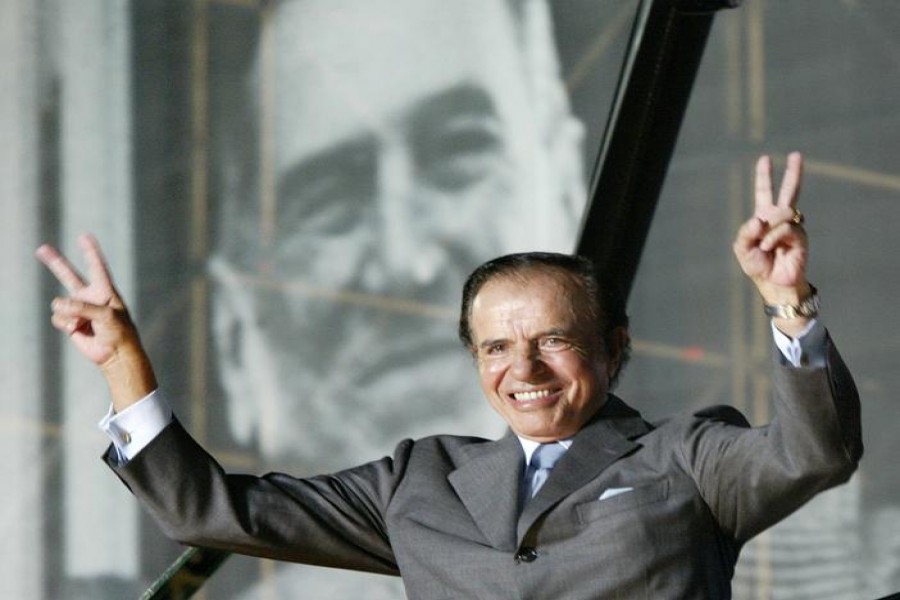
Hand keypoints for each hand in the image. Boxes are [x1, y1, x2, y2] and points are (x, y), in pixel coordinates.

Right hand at [36, 234, 156, 409]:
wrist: (115, 354)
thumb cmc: (119, 332)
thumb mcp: (106, 316)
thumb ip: (83, 307)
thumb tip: (59, 304)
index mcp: (105, 290)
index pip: (96, 266)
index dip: (90, 251)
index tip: (85, 236)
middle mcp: (90, 297)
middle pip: (69, 275)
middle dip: (55, 262)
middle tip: (42, 248)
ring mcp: (78, 309)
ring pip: (60, 304)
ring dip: (68, 314)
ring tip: (82, 324)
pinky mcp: (70, 322)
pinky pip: (58, 317)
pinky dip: (65, 324)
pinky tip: (77, 330)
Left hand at [733, 152, 811, 335]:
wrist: (773, 283)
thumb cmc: (758, 266)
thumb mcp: (742, 248)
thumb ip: (745, 231)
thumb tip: (760, 219)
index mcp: (764, 218)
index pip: (764, 193)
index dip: (764, 177)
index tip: (765, 159)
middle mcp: (780, 219)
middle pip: (788, 191)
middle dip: (793, 173)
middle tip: (797, 155)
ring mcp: (792, 226)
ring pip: (780, 214)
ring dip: (767, 231)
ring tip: (764, 247)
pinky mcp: (800, 236)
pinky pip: (785, 228)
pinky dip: (774, 238)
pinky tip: (770, 248)